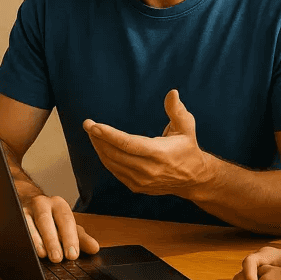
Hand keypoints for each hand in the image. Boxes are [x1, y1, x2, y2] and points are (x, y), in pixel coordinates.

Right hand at [21, 193, 99, 262]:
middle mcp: (42, 204)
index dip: (70, 238)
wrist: (28, 203)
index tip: (73, 255)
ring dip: (36, 241)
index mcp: (59, 205)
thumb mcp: (68, 227)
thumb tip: (94, 248)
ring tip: (42, 255)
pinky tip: (26, 251)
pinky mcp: (13, 217)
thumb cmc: (52, 219)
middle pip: (46, 220)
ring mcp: (25, 209)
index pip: (66, 220)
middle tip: (58, 258)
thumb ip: (81, 238)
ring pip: (29, 223)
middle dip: (52, 240)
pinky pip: (17, 227)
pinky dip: (22, 239)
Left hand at [82, 90, 211, 195]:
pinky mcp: (137, 187)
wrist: (193, 178)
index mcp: (160, 153)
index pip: (128, 144)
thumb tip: (172, 92)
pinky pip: (115, 172)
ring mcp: (141, 181)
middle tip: (88, 125)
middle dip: (98, 138)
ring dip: (99, 148)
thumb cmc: (187, 148)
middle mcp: (149, 170)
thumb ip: (177, 110)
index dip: (108, 135)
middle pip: (115, 154)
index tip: (93, 125)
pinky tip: (102, 147)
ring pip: (112, 164)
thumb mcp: (186, 127)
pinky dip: (106, 159)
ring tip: (92, 133)